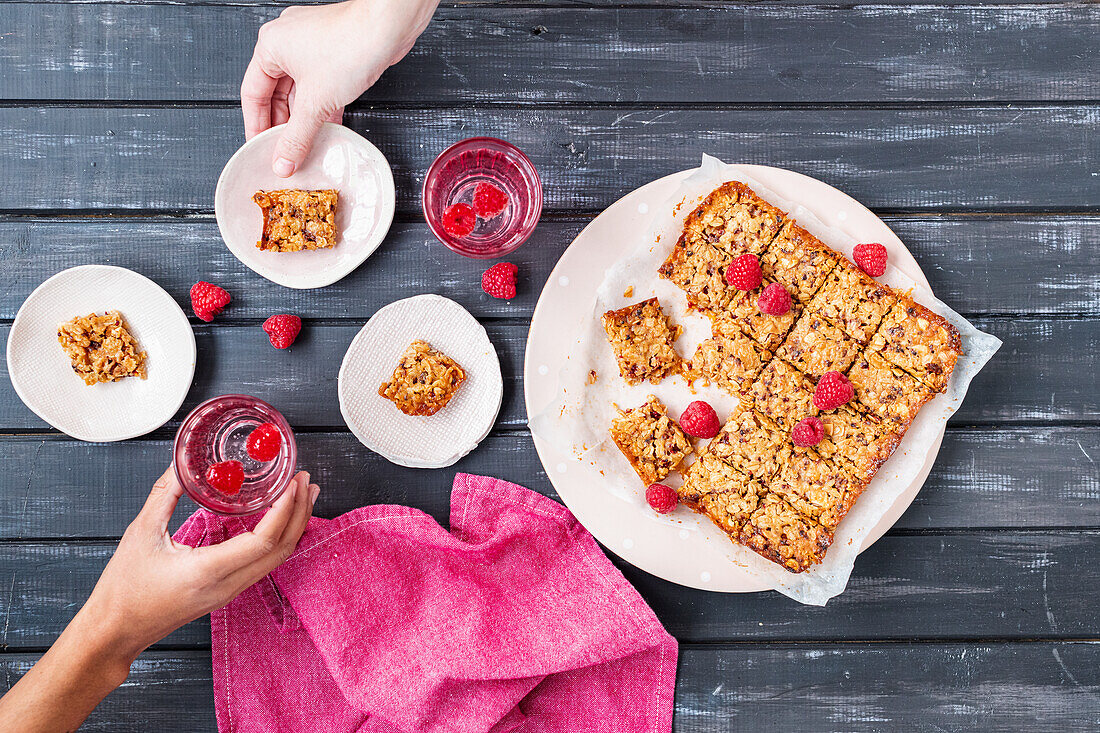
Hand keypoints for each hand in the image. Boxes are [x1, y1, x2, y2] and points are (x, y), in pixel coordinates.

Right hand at [84, 466, 318, 662]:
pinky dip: (279, 539)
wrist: (115, 632)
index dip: (285, 510)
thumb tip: (181, 464)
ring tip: (303, 494)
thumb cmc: (123, 589)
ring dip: (294, 525)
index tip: (293, 483)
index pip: (262, 542)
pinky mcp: (227, 592)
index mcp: (207, 571)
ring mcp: (230, 592)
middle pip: (281, 550)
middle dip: (300, 512)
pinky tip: (281, 519)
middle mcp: (226, 585)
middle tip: (306, 480)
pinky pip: (264, 564)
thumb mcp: (141, 534)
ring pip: (277, 559)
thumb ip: (164, 495)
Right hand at [241, 0, 438, 175]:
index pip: (252, 94)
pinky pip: (321, 87)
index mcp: (271, 46)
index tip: (260, 149)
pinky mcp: (335, 54)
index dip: (256, 126)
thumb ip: (297, 136)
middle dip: (283, 126)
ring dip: (304, 120)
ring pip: (301, 92)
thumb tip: (284, 160)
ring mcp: (312, 47)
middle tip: (285, 153)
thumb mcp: (316, 102)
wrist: (389, 26)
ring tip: (306, 146)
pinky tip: (328, 130)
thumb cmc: (351, 44)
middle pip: (276, 94)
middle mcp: (288, 43)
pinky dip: (322, 109)